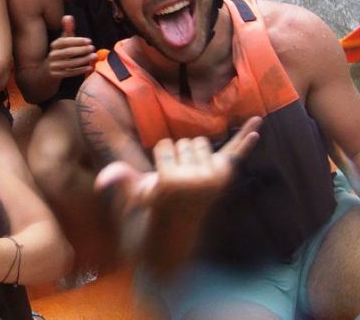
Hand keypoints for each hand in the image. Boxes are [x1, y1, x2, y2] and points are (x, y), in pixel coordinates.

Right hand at [47, 15, 95, 79]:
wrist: (46, 73)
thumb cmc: (59, 54)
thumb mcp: (62, 42)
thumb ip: (67, 30)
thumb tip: (68, 16)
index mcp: (54, 45)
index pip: (65, 42)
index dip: (77, 41)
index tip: (89, 40)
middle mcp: (52, 55)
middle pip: (68, 52)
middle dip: (81, 50)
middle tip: (93, 48)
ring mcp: (54, 66)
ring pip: (70, 63)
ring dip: (83, 60)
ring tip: (94, 56)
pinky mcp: (56, 76)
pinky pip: (70, 73)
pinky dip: (80, 70)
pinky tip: (90, 67)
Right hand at [95, 117, 262, 214]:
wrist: (175, 234)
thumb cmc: (150, 210)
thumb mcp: (131, 198)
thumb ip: (119, 182)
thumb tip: (102, 179)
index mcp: (171, 182)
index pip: (164, 145)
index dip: (159, 159)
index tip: (160, 181)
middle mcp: (197, 179)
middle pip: (185, 141)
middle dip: (177, 155)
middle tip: (175, 181)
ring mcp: (214, 178)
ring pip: (202, 142)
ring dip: (194, 153)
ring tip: (189, 175)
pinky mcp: (224, 178)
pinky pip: (236, 153)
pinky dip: (246, 139)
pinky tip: (257, 124)